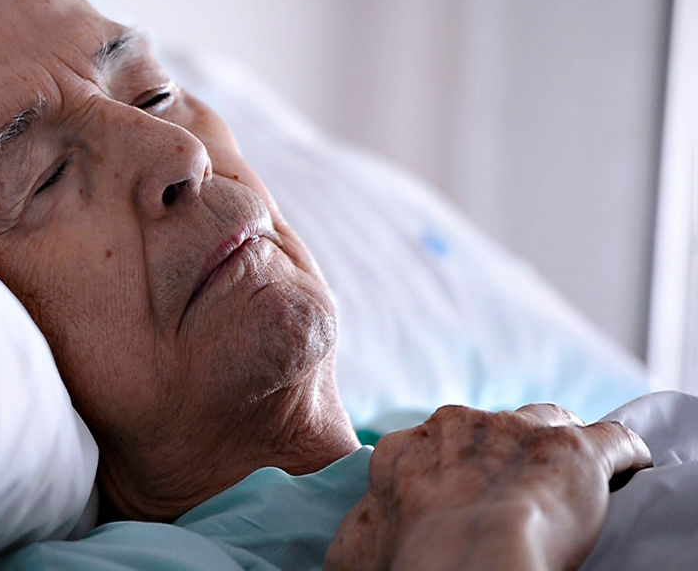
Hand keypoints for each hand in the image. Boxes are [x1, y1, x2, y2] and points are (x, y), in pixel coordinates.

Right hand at [325, 403, 651, 570]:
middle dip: (501, 450)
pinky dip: (624, 454)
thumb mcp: (354, 549)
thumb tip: (349, 543)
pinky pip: (614, 440)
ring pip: (546, 420)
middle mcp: (455, 426)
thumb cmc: (406, 562)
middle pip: (488, 425)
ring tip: (567, 477)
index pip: (432, 441)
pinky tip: (628, 468)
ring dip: (556, 445)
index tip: (461, 490)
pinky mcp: (576, 450)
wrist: (461, 561)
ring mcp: (516, 430)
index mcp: (405, 451)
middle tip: (512, 489)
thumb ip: (358, 530)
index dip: (452, 465)